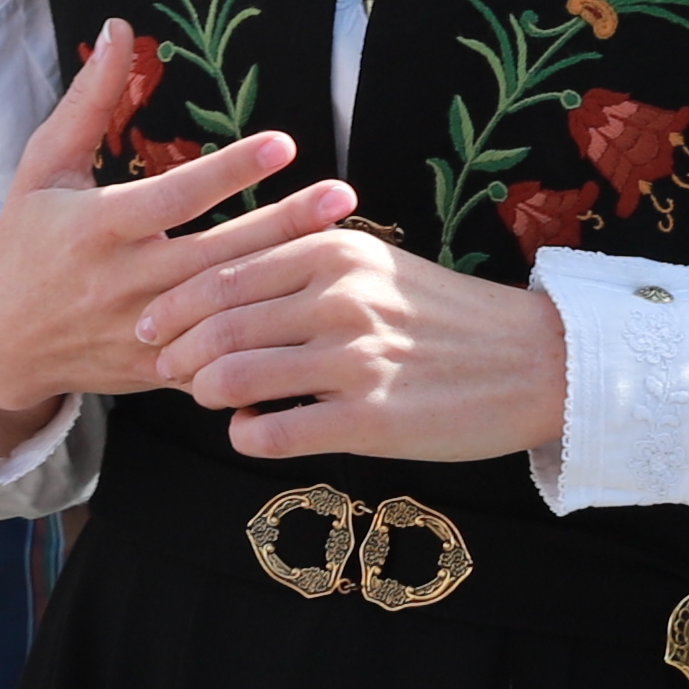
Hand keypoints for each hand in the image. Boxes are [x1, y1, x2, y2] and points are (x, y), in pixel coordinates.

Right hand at [0, 21, 309, 444]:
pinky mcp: (157, 370)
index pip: (173, 198)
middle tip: (341, 193)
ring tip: (343, 244)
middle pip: (217, 254)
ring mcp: (143, 333)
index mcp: (95, 229)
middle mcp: (122, 283)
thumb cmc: (24, 242)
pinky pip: (220, 359)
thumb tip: (118, 29)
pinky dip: (264, 343)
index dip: (229, 170)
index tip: (283, 143)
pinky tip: (312, 319)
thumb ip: (88, 102)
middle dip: (283, 224)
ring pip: (227, 309)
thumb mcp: (45, 167)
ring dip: (285, 277)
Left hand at [133, 200, 570, 466]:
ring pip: (234, 378)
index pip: (221, 273)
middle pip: (217, 325)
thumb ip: (305, 268)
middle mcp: (339, 298)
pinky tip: (253, 433)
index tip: (151, 325)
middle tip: (165, 370)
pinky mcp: (371, 419)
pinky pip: (275, 431)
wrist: (537, 361)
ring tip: (214, 401)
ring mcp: (354, 359)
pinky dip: (247, 435)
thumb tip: (229, 291)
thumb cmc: (446, 317)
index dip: (174, 304)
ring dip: (209, 394)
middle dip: (176, 351)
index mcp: (333, 252)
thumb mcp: (376, 267)